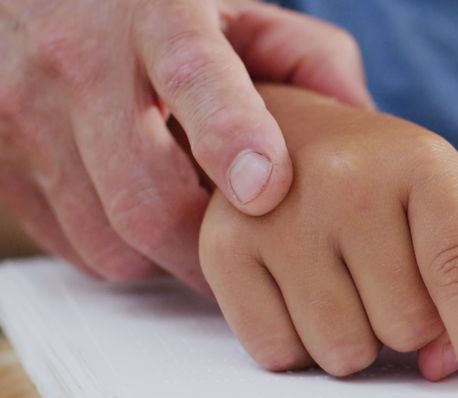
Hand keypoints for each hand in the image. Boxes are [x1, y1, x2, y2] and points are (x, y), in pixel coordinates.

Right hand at [0, 0, 372, 290]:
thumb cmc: (156, 5)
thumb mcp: (237, 7)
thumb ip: (309, 58)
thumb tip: (365, 128)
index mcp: (156, 12)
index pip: (193, 76)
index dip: (230, 137)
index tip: (265, 189)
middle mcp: (79, 60)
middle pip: (147, 196)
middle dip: (217, 247)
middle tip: (263, 256)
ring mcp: (27, 114)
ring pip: (111, 241)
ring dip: (173, 256)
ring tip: (204, 224)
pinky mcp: (2, 163)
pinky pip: (77, 249)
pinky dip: (125, 251)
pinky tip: (148, 213)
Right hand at [200, 86, 457, 397]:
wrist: (293, 136)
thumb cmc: (389, 192)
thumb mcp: (453, 217)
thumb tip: (444, 368)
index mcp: (425, 165)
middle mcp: (349, 177)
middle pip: (406, 329)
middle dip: (409, 329)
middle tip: (387, 278)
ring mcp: (278, 211)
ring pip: (343, 352)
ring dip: (356, 341)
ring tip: (344, 281)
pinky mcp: (223, 245)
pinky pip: (279, 354)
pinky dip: (300, 344)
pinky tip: (300, 289)